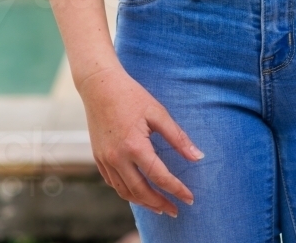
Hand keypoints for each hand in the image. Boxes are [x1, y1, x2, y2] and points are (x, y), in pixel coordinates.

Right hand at [78, 64, 203, 216]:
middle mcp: (117, 158)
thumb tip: (198, 157)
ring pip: (125, 192)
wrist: (99, 85)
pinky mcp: (98, 158)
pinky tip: (138, 192)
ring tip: (159, 206)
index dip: (176, 189)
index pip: (159, 176)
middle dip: (159, 204)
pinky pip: (113, 183)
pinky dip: (127, 192)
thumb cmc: (132, 96)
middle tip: (175, 210)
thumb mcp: (158, 112)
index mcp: (134, 146)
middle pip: (140, 191)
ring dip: (143, 202)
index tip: (189, 198)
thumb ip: (177, 137)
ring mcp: (105, 160)